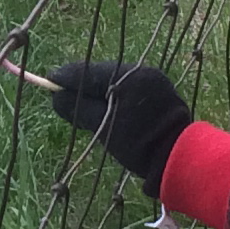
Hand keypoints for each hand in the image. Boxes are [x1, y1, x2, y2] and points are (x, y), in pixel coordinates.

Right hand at [43, 61, 193, 197]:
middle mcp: (141, 71)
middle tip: (63, 94)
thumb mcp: (102, 127)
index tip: (49, 80)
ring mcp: (153, 79)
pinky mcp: (160, 90)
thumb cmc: (138, 144)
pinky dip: (114, 95)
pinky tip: (106, 106)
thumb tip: (56, 97)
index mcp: (127, 77)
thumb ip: (77, 108)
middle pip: (101, 74)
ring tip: (82, 103)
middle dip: (82, 84)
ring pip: (115, 81)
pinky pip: (129, 87)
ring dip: (98, 90)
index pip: (88, 73)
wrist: (180, 157)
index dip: (66, 77)